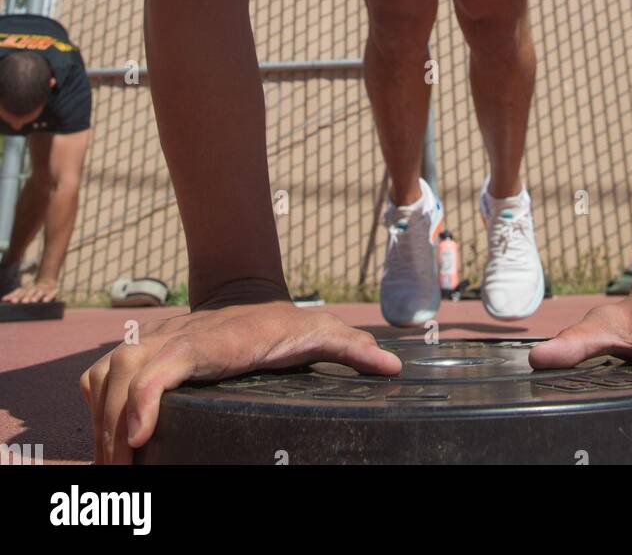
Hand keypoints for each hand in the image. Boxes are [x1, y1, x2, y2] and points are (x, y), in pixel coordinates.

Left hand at [2, 275, 58, 302]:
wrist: (48, 281)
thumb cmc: (33, 290)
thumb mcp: (24, 291)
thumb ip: (14, 294)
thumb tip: (3, 299)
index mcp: (27, 288)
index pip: (21, 291)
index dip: (17, 296)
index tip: (12, 301)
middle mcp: (35, 288)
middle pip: (30, 292)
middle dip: (26, 296)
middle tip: (23, 302)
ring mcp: (44, 289)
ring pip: (40, 292)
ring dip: (36, 296)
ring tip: (33, 301)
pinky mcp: (53, 290)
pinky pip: (52, 293)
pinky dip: (49, 296)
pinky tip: (45, 301)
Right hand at [80, 293, 401, 463]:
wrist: (251, 297)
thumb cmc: (282, 323)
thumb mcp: (317, 332)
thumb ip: (351, 347)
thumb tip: (392, 366)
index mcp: (211, 339)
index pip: (164, 360)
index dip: (143, 397)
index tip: (139, 440)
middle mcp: (175, 337)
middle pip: (123, 373)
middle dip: (113, 426)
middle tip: (125, 476)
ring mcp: (154, 343)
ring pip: (107, 374)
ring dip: (102, 423)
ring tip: (116, 473)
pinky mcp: (142, 354)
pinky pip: (102, 375)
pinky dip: (97, 407)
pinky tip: (109, 444)